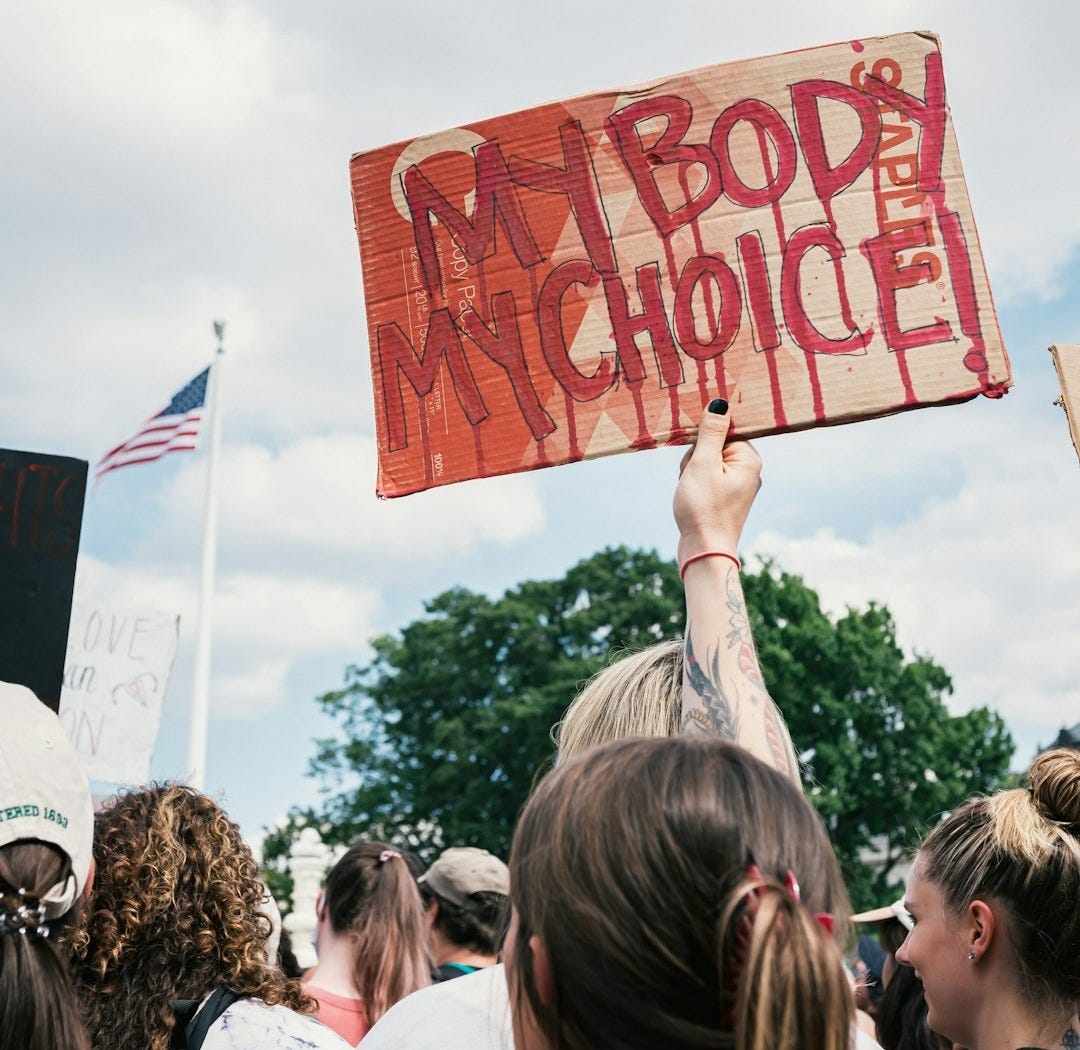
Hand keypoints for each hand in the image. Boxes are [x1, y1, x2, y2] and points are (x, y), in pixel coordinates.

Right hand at [673, 401, 761, 562]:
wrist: (704, 552)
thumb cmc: (704, 508)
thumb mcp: (703, 464)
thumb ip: (711, 432)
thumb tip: (720, 402)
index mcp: (749, 459)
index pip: (724, 430)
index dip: (704, 440)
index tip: (696, 455)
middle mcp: (748, 471)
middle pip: (713, 445)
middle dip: (696, 457)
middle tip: (693, 477)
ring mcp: (737, 486)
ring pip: (706, 462)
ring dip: (691, 471)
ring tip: (690, 490)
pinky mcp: (725, 498)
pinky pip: (706, 478)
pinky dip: (693, 483)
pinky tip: (690, 497)